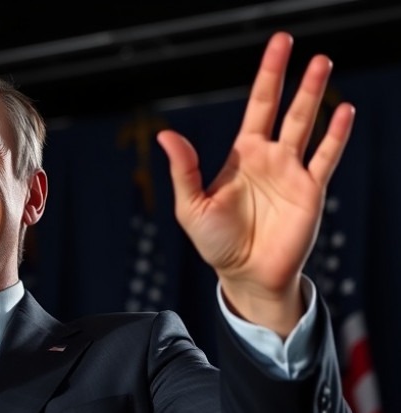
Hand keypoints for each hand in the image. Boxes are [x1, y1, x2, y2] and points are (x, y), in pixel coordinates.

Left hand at [157, 32, 354, 333]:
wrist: (245, 274)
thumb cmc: (216, 243)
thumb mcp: (191, 205)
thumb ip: (184, 169)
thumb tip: (165, 135)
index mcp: (242, 155)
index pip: (257, 105)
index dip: (267, 75)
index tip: (277, 46)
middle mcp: (270, 157)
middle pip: (284, 107)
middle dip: (290, 76)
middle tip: (293, 43)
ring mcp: (292, 172)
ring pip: (306, 125)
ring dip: (314, 95)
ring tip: (322, 64)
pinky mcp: (310, 191)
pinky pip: (325, 158)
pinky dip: (335, 135)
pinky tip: (342, 111)